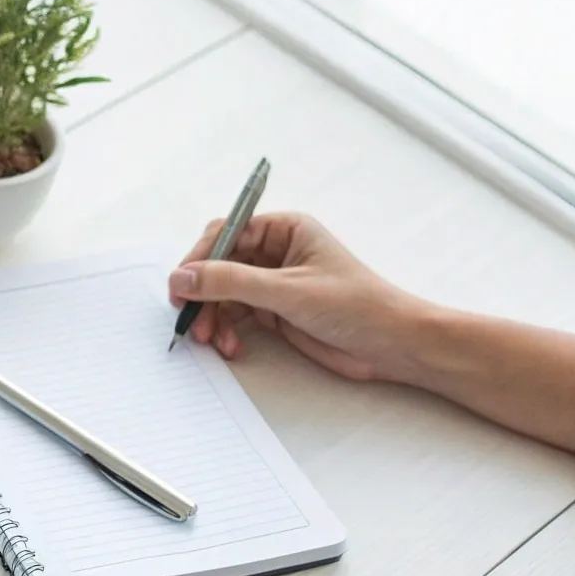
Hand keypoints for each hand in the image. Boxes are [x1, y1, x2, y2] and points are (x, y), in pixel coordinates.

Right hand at [169, 210, 574, 456]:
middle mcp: (276, 251)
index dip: (199, 258)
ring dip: (213, 316)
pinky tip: (231, 345)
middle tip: (189, 319)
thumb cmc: (358, 306)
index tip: (181, 285)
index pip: (226, 233)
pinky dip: (227, 330)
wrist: (394, 346)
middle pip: (218, 264)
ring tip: (213, 341)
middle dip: (203, 293)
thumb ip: (231, 282)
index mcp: (285, 229)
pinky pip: (235, 315)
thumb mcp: (288, 291)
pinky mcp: (275, 311)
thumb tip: (182, 277)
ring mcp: (274, 282)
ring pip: (222, 293)